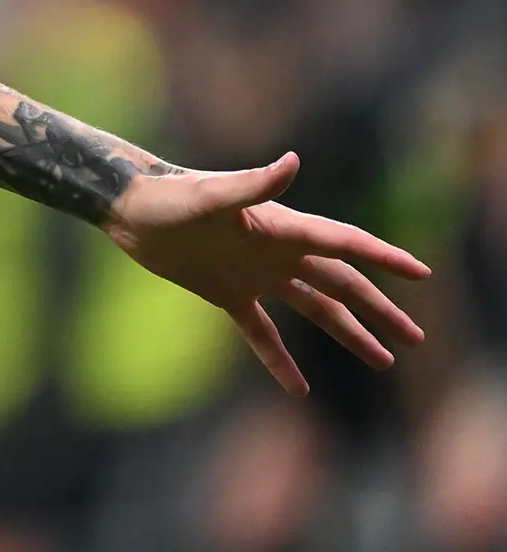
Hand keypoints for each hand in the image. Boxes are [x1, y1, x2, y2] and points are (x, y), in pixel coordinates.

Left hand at [106, 153, 428, 394]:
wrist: (128, 210)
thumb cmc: (170, 197)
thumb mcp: (213, 195)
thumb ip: (254, 183)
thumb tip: (292, 162)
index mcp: (283, 228)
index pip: (345, 244)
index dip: (383, 258)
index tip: (421, 273)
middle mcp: (278, 252)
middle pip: (342, 284)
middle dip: (379, 310)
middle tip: (415, 337)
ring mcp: (256, 275)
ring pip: (315, 309)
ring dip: (348, 333)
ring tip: (383, 360)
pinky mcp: (228, 294)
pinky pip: (262, 333)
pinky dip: (280, 360)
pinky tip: (299, 389)